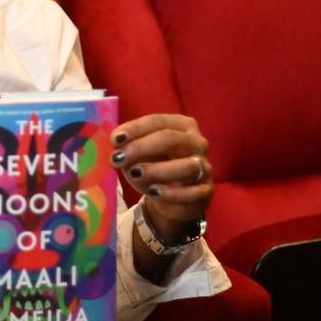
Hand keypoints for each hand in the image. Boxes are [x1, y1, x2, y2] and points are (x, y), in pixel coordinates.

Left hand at [110, 114, 212, 238]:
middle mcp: (196, 143)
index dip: (135, 129)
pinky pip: (192, 192)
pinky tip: (153, 192)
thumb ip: (127, 148)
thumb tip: (114, 143)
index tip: (115, 138)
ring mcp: (204, 167)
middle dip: (142, 147)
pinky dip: (171, 193)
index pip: (157, 121)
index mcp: (180, 126)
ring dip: (158, 169)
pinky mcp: (205, 191)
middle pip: (172, 139)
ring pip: (187, 166)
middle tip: (118, 157)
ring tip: (135, 173)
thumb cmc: (153, 167)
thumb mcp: (137, 156)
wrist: (172, 198)